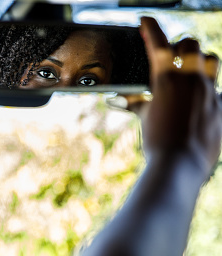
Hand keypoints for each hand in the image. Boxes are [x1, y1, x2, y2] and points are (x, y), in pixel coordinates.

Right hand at [137, 17, 221, 176]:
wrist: (180, 165)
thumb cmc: (157, 142)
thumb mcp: (144, 118)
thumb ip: (135, 103)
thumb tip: (116, 99)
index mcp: (167, 80)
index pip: (158, 44)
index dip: (151, 28)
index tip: (146, 20)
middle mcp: (191, 80)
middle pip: (192, 44)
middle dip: (181, 45)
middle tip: (173, 54)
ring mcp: (210, 92)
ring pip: (211, 60)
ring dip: (200, 60)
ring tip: (192, 71)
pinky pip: (218, 89)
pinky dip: (207, 92)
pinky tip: (198, 104)